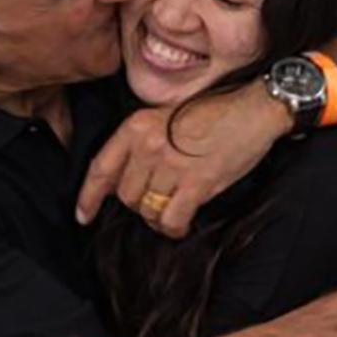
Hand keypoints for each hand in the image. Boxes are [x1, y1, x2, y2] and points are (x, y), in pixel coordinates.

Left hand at [76, 79, 291, 237]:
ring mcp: (171, 165)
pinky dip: (174, 228)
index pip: (101, 168)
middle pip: (125, 195)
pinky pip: (172, 219)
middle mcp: (148, 145)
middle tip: (156, 202)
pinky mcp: (196, 182)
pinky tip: (181, 225)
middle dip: (137, 205)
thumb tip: (126, 180)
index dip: (88, 197)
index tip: (83, 215)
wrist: (253, 108)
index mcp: (137, 126)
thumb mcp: (166, 116)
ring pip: (147, 209)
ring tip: (171, 211)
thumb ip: (142, 143)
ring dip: (158, 217)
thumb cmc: (214, 112)